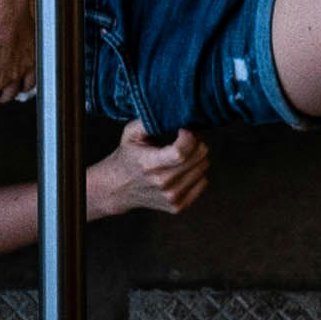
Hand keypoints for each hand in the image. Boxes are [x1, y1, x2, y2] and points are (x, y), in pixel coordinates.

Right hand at [83, 121, 208, 219]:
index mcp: (149, 164)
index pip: (181, 152)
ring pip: (203, 168)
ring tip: (181, 154)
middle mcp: (162, 183)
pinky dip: (197, 173)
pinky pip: (203, 182)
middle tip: (184, 139)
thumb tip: (172, 113)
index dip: (189, 136)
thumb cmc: (128, 157)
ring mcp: (171, 197)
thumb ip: (149, 121)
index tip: (183, 130)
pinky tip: (182, 169)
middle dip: (196, 142)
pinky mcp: (178, 206)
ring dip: (196, 157)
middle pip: (199, 157)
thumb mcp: (131, 134)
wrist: (117, 188)